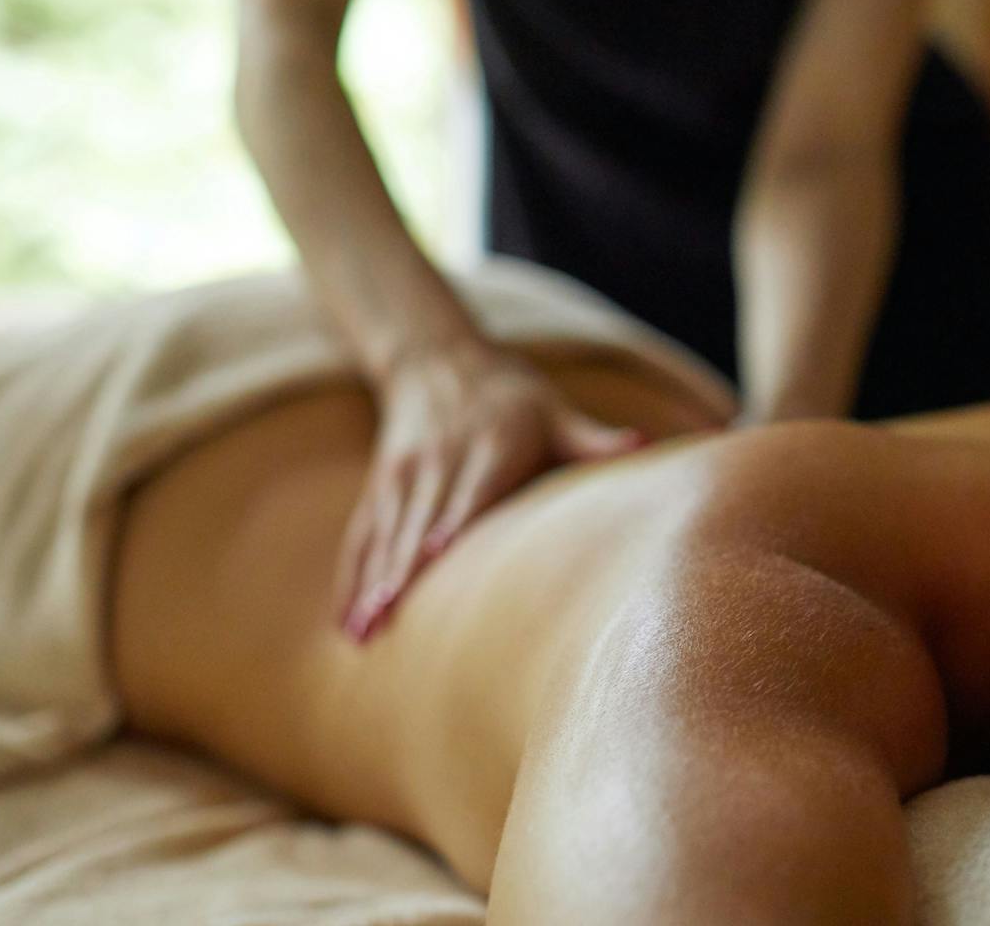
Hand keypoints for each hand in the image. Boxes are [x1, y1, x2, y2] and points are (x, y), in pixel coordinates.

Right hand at [339, 342, 644, 640]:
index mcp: (489, 446)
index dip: (448, 522)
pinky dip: (350, 577)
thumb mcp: (555, 411)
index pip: (469, 489)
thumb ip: (593, 438)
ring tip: (363, 633)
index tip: (431, 555)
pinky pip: (361, 536)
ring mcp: (403, 476)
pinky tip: (346, 622)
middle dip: (400, 570)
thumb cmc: (514, 397)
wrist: (439, 358)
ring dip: (370, 583)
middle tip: (387, 619)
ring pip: (384, 534)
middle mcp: (439, 461)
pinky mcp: (380, 487)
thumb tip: (643, 442)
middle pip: (417, 521)